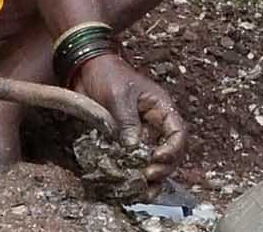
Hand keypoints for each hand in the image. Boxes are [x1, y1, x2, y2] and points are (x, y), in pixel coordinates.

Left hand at [72, 54, 187, 181]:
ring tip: (143, 192)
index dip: (172, 149)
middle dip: (163, 168)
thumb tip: (132, 148)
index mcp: (160, 109)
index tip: (158, 158)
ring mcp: (140, 135)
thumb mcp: (119, 96)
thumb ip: (127, 121)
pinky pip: (135, 163)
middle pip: (171, 153)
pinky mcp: (124, 143)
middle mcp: (154, 125)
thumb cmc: (107, 76)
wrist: (85, 70)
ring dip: (152, 179)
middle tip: (148, 176)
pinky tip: (130, 189)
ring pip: (155, 162)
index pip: (177, 133)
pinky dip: (135, 177)